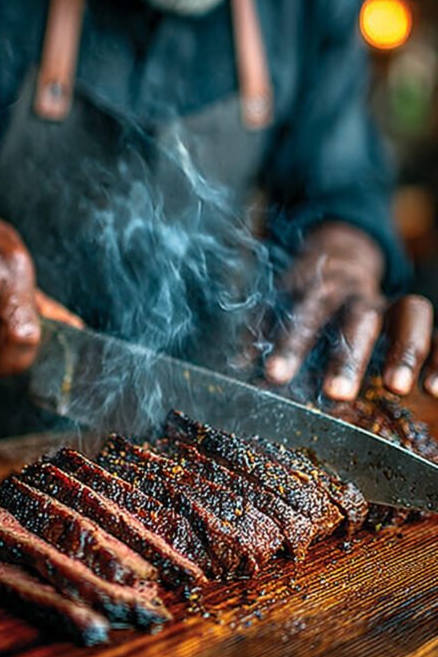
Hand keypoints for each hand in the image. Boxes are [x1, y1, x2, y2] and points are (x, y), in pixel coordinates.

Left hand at [260, 222, 437, 400]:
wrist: (341, 263)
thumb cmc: (305, 302)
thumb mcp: (279, 308)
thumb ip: (263, 334)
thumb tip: (237, 367)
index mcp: (317, 289)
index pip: (303, 313)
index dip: (290, 343)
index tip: (274, 375)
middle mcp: (358, 293)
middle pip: (356, 316)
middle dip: (346, 355)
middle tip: (335, 393)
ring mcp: (392, 304)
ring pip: (409, 313)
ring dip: (403, 351)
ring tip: (396, 388)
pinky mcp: (415, 319)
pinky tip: (434, 392)